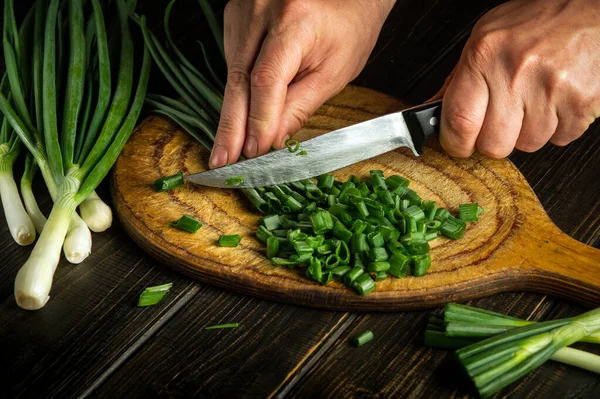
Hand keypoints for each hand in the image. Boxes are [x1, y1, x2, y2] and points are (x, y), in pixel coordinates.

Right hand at [209, 0, 395, 167]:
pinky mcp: (235, 17)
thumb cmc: (349, 27)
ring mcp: (244, 11)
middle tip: (222, 161)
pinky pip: (232, 62)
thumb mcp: (335, 71)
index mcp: (294, 20)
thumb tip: (271, 140)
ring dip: (233, 113)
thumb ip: (300, 106)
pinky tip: (242, 112)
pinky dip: (238, 91)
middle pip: (238, 79)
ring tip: (230, 148)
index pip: (266, 79)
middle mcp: (261, 9)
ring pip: (231, 74)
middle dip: (231, 127)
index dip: (259, 120)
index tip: (254, 152)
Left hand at [436, 0, 599, 157]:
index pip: (458, 120)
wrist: (594, 8)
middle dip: (494, 141)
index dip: (455, 143)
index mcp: (484, 55)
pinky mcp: (580, 101)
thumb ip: (458, 78)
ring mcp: (550, 88)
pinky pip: (560, 139)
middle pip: (493, 144)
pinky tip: (558, 101)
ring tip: (536, 101)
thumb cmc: (539, 22)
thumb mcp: (487, 38)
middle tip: (501, 123)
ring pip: (527, 145)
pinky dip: (559, 128)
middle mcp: (515, 71)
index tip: (458, 145)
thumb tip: (431, 112)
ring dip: (530, 132)